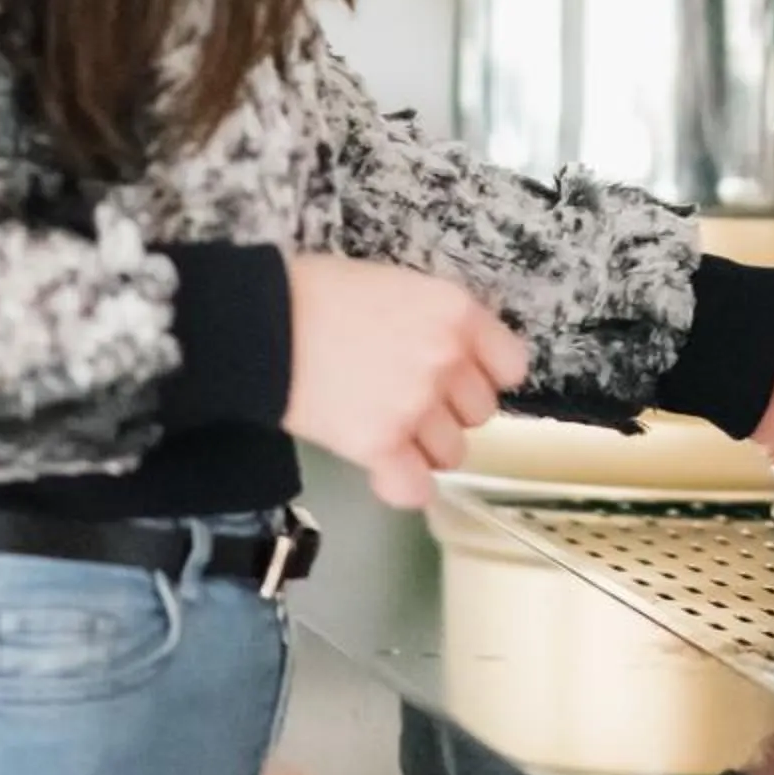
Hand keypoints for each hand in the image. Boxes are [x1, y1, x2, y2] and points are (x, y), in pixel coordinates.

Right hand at [282, 254, 525, 509]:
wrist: (262, 323)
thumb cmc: (322, 294)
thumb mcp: (397, 286)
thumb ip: (435, 323)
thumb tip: (454, 356)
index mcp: (456, 313)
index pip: (511, 366)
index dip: (486, 376)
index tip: (461, 378)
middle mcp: (445, 360)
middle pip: (480, 413)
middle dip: (449, 411)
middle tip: (409, 400)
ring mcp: (414, 405)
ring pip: (452, 453)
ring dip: (424, 449)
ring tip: (388, 429)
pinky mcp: (378, 444)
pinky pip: (415, 488)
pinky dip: (403, 486)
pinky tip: (385, 470)